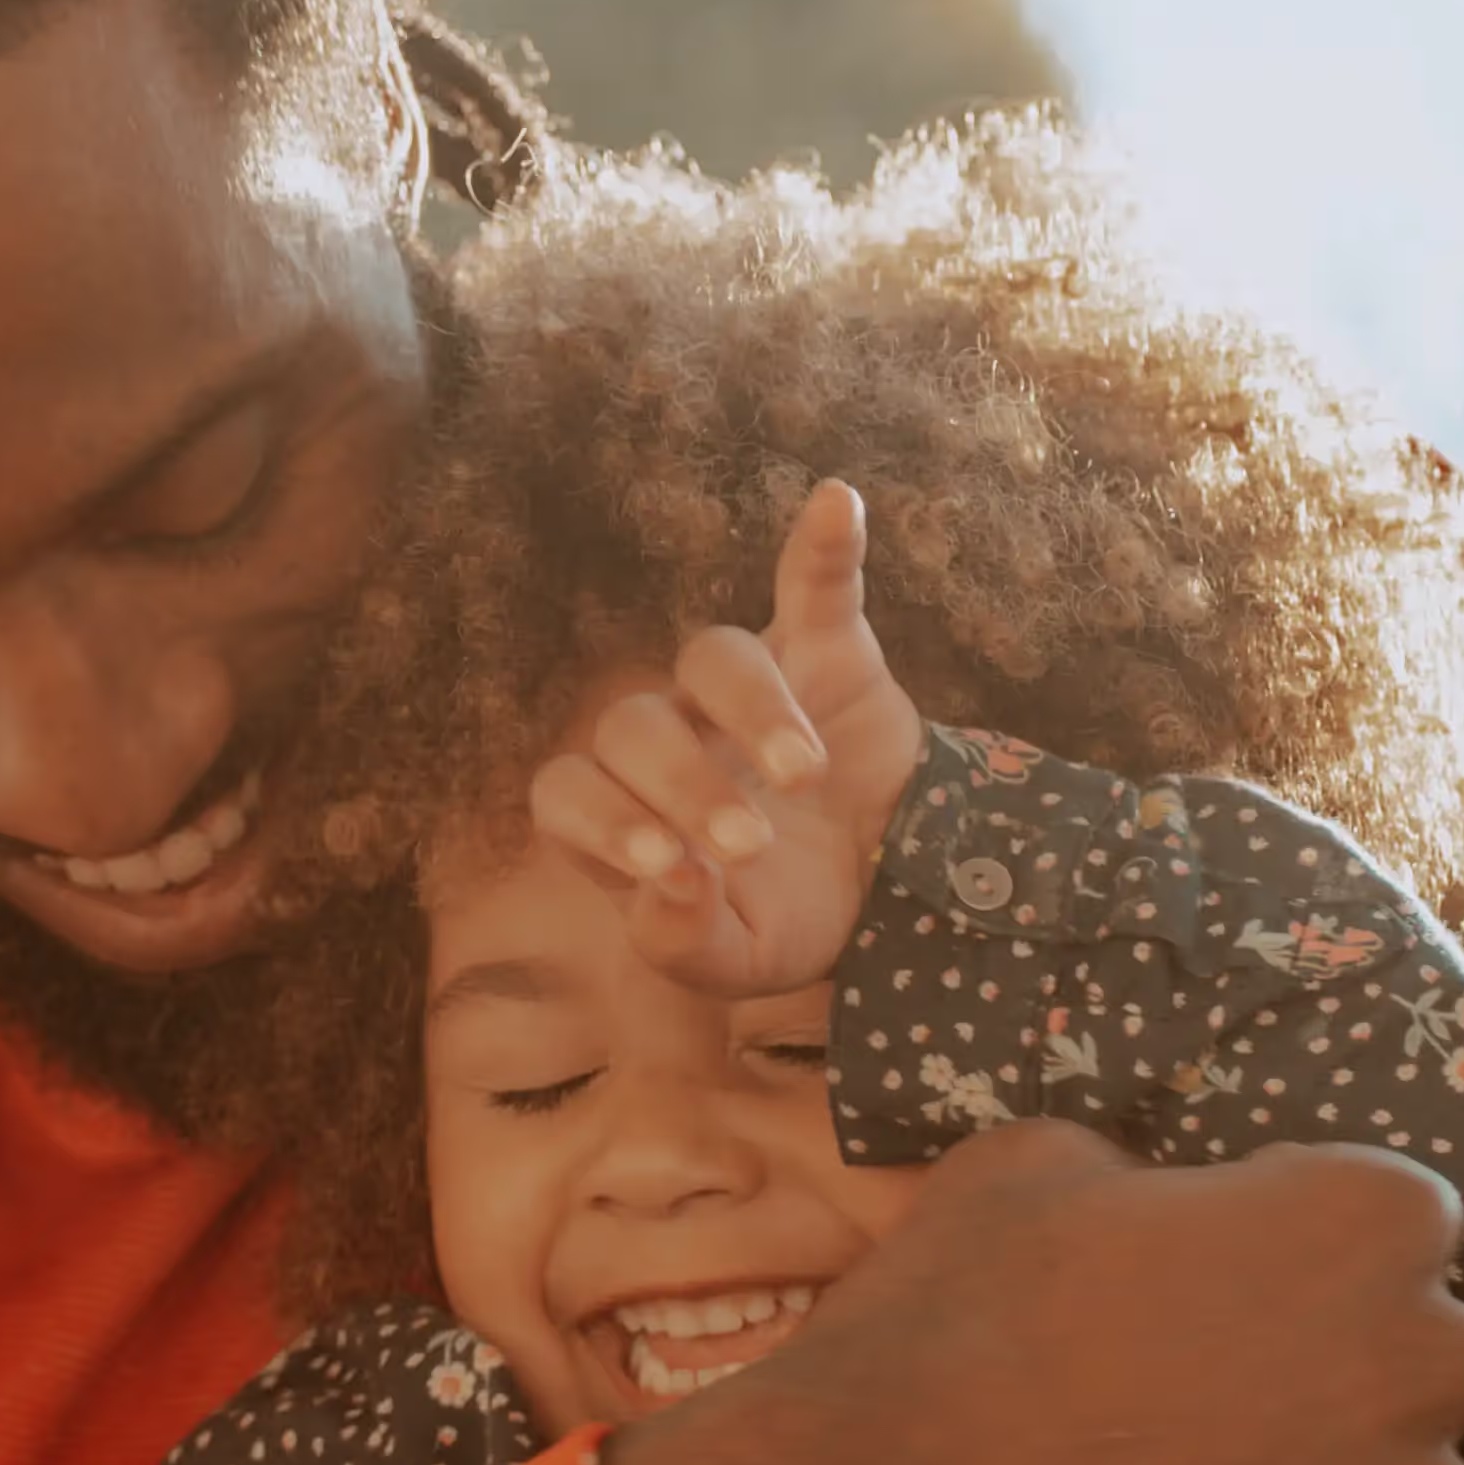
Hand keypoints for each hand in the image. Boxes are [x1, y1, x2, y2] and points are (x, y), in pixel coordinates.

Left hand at [528, 479, 924, 995]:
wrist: (896, 888)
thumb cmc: (790, 919)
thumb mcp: (736, 961)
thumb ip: (684, 943)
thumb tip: (670, 887)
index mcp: (626, 811)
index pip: (567, 791)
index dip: (603, 820)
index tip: (670, 867)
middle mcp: (670, 736)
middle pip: (634, 724)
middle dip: (684, 784)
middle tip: (750, 844)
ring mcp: (743, 687)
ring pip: (712, 657)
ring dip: (752, 710)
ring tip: (803, 777)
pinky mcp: (823, 649)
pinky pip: (812, 584)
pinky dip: (824, 546)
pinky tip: (835, 503)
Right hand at [546, 1127, 1463, 1464]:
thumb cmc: (942, 1327)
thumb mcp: (1027, 1165)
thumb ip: (1151, 1172)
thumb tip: (1172, 1210)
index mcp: (1359, 1216)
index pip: (1398, 1216)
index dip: (1297, 1245)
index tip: (1218, 1282)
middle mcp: (1426, 1363)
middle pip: (1427, 1355)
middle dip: (1339, 1367)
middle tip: (1203, 1399)